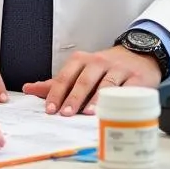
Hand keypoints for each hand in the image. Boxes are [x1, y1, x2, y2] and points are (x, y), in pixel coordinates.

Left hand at [23, 47, 161, 116]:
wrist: (139, 55)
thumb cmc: (105, 67)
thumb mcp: (80, 69)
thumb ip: (56, 82)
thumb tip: (29, 88)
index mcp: (82, 60)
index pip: (66, 75)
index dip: (57, 92)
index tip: (50, 108)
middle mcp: (100, 62)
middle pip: (84, 80)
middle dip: (73, 97)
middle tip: (65, 113)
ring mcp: (119, 70)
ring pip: (105, 84)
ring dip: (95, 99)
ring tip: (86, 113)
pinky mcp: (137, 79)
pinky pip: (127, 89)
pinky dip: (119, 99)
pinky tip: (113, 109)